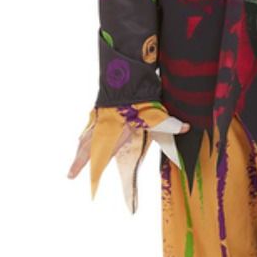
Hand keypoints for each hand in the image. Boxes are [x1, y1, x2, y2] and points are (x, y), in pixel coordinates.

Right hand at [67, 112, 189, 179]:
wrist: (125, 78)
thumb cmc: (138, 101)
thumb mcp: (155, 117)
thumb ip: (169, 124)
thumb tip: (187, 128)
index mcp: (111, 136)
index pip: (98, 158)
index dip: (88, 169)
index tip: (74, 178)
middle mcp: (102, 129)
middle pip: (86, 148)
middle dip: (78, 162)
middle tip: (69, 175)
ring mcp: (99, 119)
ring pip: (85, 137)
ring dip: (81, 149)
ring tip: (75, 160)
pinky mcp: (100, 110)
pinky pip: (90, 126)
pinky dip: (86, 134)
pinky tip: (84, 137)